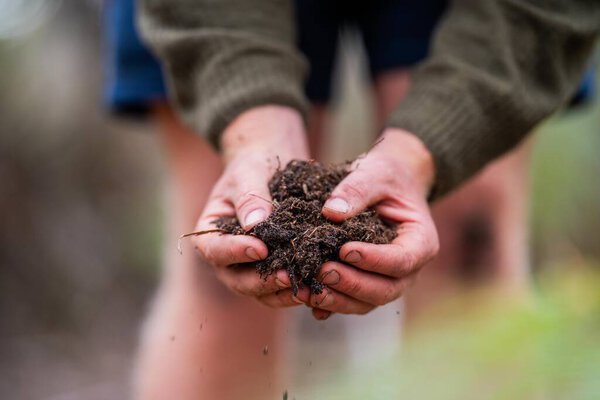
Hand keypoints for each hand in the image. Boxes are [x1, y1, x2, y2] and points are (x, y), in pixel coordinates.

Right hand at [192, 105, 311, 306]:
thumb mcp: (248, 174)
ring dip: (285, 292)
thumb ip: (249, 198)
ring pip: (263, 292)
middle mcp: (228, 259)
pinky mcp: (276, 271)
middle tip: (288, 276)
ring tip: (309, 289)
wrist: (272, 168)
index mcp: (210, 234)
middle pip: (238, 280)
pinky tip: (320, 287)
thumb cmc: (253, 166)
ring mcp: (251, 269)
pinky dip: (301, 289)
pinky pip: (285, 288)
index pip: (216, 250)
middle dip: (264, 281)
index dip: (236, 252)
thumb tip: (255, 225)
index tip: (260, 248)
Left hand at [307, 128, 439, 318]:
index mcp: (420, 241)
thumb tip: (331, 212)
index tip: (345, 250)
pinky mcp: (365, 283)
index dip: (374, 260)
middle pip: (385, 289)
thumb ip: (357, 189)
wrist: (388, 184)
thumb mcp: (376, 173)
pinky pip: (350, 301)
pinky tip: (307, 299)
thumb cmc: (387, 176)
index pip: (402, 260)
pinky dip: (330, 305)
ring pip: (367, 302)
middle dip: (353, 284)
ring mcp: (387, 279)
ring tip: (309, 290)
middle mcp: (408, 268)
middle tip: (323, 271)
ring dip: (338, 300)